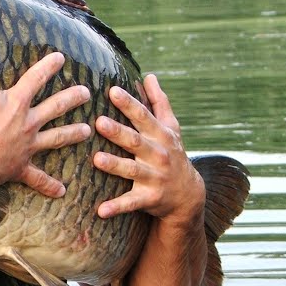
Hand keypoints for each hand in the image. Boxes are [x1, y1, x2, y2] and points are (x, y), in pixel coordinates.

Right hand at [0, 33, 90, 197]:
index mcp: (16, 103)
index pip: (36, 79)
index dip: (48, 67)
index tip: (61, 58)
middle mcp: (28, 123)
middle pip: (55, 108)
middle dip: (72, 98)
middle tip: (87, 93)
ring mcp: (27, 147)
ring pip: (55, 139)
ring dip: (72, 134)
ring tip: (87, 131)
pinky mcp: (20, 168)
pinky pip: (37, 178)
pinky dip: (49, 185)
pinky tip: (61, 190)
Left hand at [92, 74, 204, 224]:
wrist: (188, 195)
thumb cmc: (173, 153)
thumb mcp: (170, 128)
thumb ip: (159, 102)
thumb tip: (149, 75)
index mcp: (160, 135)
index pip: (143, 117)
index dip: (129, 104)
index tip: (112, 91)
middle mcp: (158, 155)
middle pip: (136, 142)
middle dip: (118, 132)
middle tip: (99, 122)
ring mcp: (154, 178)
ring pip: (132, 171)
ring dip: (115, 166)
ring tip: (96, 159)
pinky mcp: (149, 199)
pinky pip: (131, 203)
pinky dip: (116, 207)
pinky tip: (100, 210)